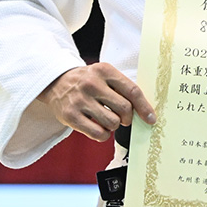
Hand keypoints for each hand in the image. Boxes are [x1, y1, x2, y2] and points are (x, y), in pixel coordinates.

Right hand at [38, 63, 156, 141]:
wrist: (55, 82)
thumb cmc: (87, 81)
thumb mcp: (104, 75)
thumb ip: (122, 88)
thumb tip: (144, 110)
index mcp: (105, 71)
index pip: (132, 91)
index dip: (144, 107)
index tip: (151, 118)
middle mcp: (92, 84)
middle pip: (124, 108)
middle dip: (128, 117)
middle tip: (123, 118)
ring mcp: (80, 100)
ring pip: (112, 122)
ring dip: (114, 125)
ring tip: (107, 119)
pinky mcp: (70, 116)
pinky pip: (97, 133)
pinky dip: (103, 135)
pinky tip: (99, 128)